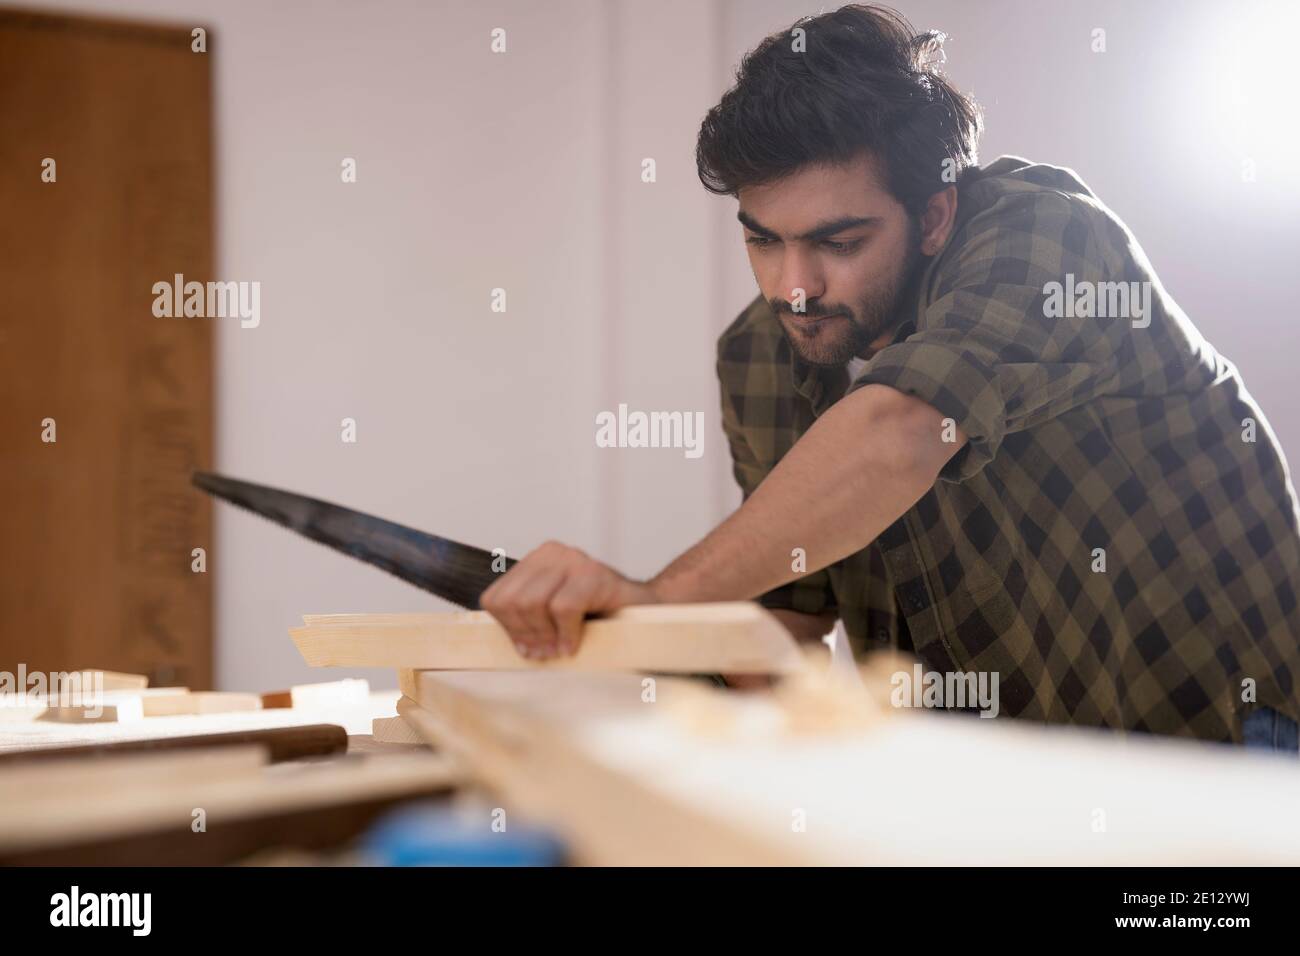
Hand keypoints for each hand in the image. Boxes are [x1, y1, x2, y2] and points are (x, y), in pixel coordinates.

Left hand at [479, 541, 658, 659]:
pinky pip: (564, 608)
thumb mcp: (553, 615)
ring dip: (546, 636)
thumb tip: (486, 642)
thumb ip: (526, 619)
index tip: (526, 648)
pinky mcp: (595, 574)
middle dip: (525, 635)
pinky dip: (567, 634)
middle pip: (513, 602)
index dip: (507, 629)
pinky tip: (574, 645)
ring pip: (533, 603)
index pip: (495, 598)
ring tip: (559, 650)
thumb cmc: (597, 617)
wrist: (647, 610)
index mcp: (536, 560)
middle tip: (544, 654)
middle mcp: (553, 553)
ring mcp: (575, 560)